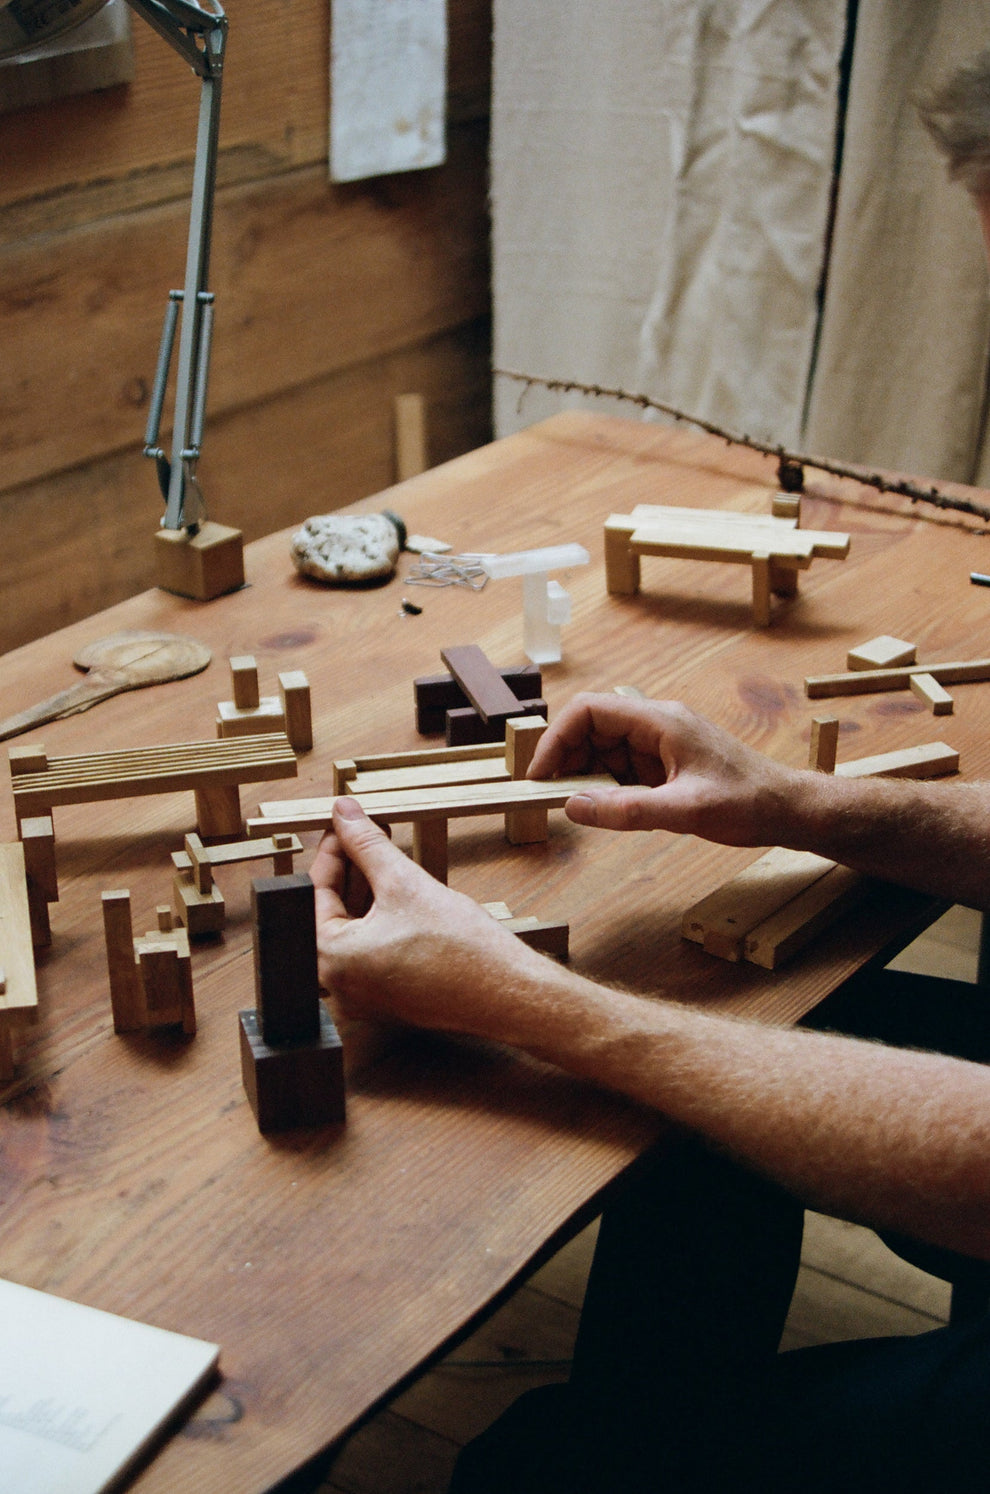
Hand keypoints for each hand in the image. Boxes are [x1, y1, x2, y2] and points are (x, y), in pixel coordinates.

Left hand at [311, 796, 545, 1035]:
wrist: (509, 993)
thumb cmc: (461, 950)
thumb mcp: (405, 883)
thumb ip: (367, 844)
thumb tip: (344, 814)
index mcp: (331, 960)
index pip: (315, 892)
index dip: (332, 850)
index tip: (343, 825)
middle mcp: (339, 986)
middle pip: (331, 912)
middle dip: (349, 869)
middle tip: (363, 834)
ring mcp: (364, 997)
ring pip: (353, 931)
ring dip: (365, 891)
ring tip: (383, 855)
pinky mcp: (389, 999)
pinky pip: (371, 951)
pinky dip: (379, 919)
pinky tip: (397, 890)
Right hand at [527, 693, 795, 845]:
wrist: (788, 810)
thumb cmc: (748, 803)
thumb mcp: (684, 812)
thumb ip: (626, 810)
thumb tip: (573, 807)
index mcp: (660, 721)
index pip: (590, 711)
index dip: (557, 739)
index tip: (540, 774)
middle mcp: (657, 725)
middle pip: (592, 729)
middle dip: (567, 760)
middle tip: (553, 797)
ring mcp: (662, 745)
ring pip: (605, 750)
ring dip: (586, 777)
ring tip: (581, 807)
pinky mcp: (667, 765)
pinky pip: (623, 769)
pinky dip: (608, 788)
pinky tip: (610, 810)